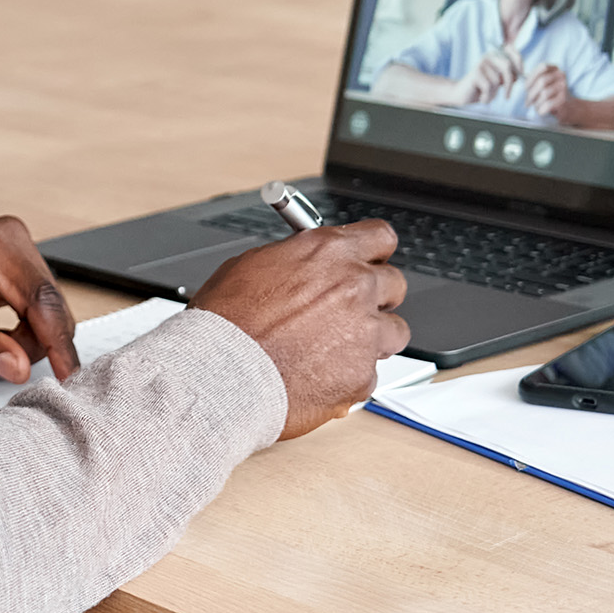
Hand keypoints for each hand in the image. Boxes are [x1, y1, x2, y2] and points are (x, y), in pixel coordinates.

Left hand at [0, 217, 79, 383]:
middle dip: (29, 346)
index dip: (58, 343)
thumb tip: (18, 367)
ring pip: (44, 311)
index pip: (42, 300)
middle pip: (48, 307)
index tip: (68, 376)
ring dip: (21, 342)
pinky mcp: (11, 266)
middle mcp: (11, 239)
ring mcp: (14, 250)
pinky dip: (17, 332)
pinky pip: (32, 306)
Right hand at [189, 220, 408, 440]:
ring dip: (371, 338)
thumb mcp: (252, 266)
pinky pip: (369, 373)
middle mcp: (354, 287)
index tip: (370, 261)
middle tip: (349, 310)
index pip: (380, 237)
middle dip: (376, 297)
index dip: (374, 252)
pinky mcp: (363, 375)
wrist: (218, 374)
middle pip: (395, 284)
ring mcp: (364, 332)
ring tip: (333, 349)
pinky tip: (316, 376)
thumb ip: (295, 261)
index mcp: (328, 252)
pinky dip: (348, 376)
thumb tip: (305, 264)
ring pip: (394, 332)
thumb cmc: (225, 323)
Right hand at [453, 46, 523, 104]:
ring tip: (486, 93)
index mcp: (496, 55)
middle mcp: (488, 56)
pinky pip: (488, 87)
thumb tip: (522, 73)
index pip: (513, 53)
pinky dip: (487, 96)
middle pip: (507, 67)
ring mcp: (481, 64)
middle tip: (507, 96)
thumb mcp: (499, 80)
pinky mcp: (475, 73)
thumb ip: (510, 74)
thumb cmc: (483, 88)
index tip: (519, 77)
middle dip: (509, 84)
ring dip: (494, 92)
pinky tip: (481, 97)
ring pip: (497, 80)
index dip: (519, 64)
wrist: (462, 94)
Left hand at [524, 63, 568, 120]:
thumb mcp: (541, 85)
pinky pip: (549, 104)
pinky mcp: (565, 100)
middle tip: (528, 102)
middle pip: (542, 81)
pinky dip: (542, 109)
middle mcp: (562, 76)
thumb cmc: (550, 95)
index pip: (543, 67)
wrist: (568, 108)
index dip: (532, 77)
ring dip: (536, 102)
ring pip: (545, 93)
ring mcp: (565, 87)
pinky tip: (541, 111)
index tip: (526, 88)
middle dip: (532, 93)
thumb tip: (517, 75)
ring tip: (536, 107)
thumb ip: (532, 79)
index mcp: (555, 69)